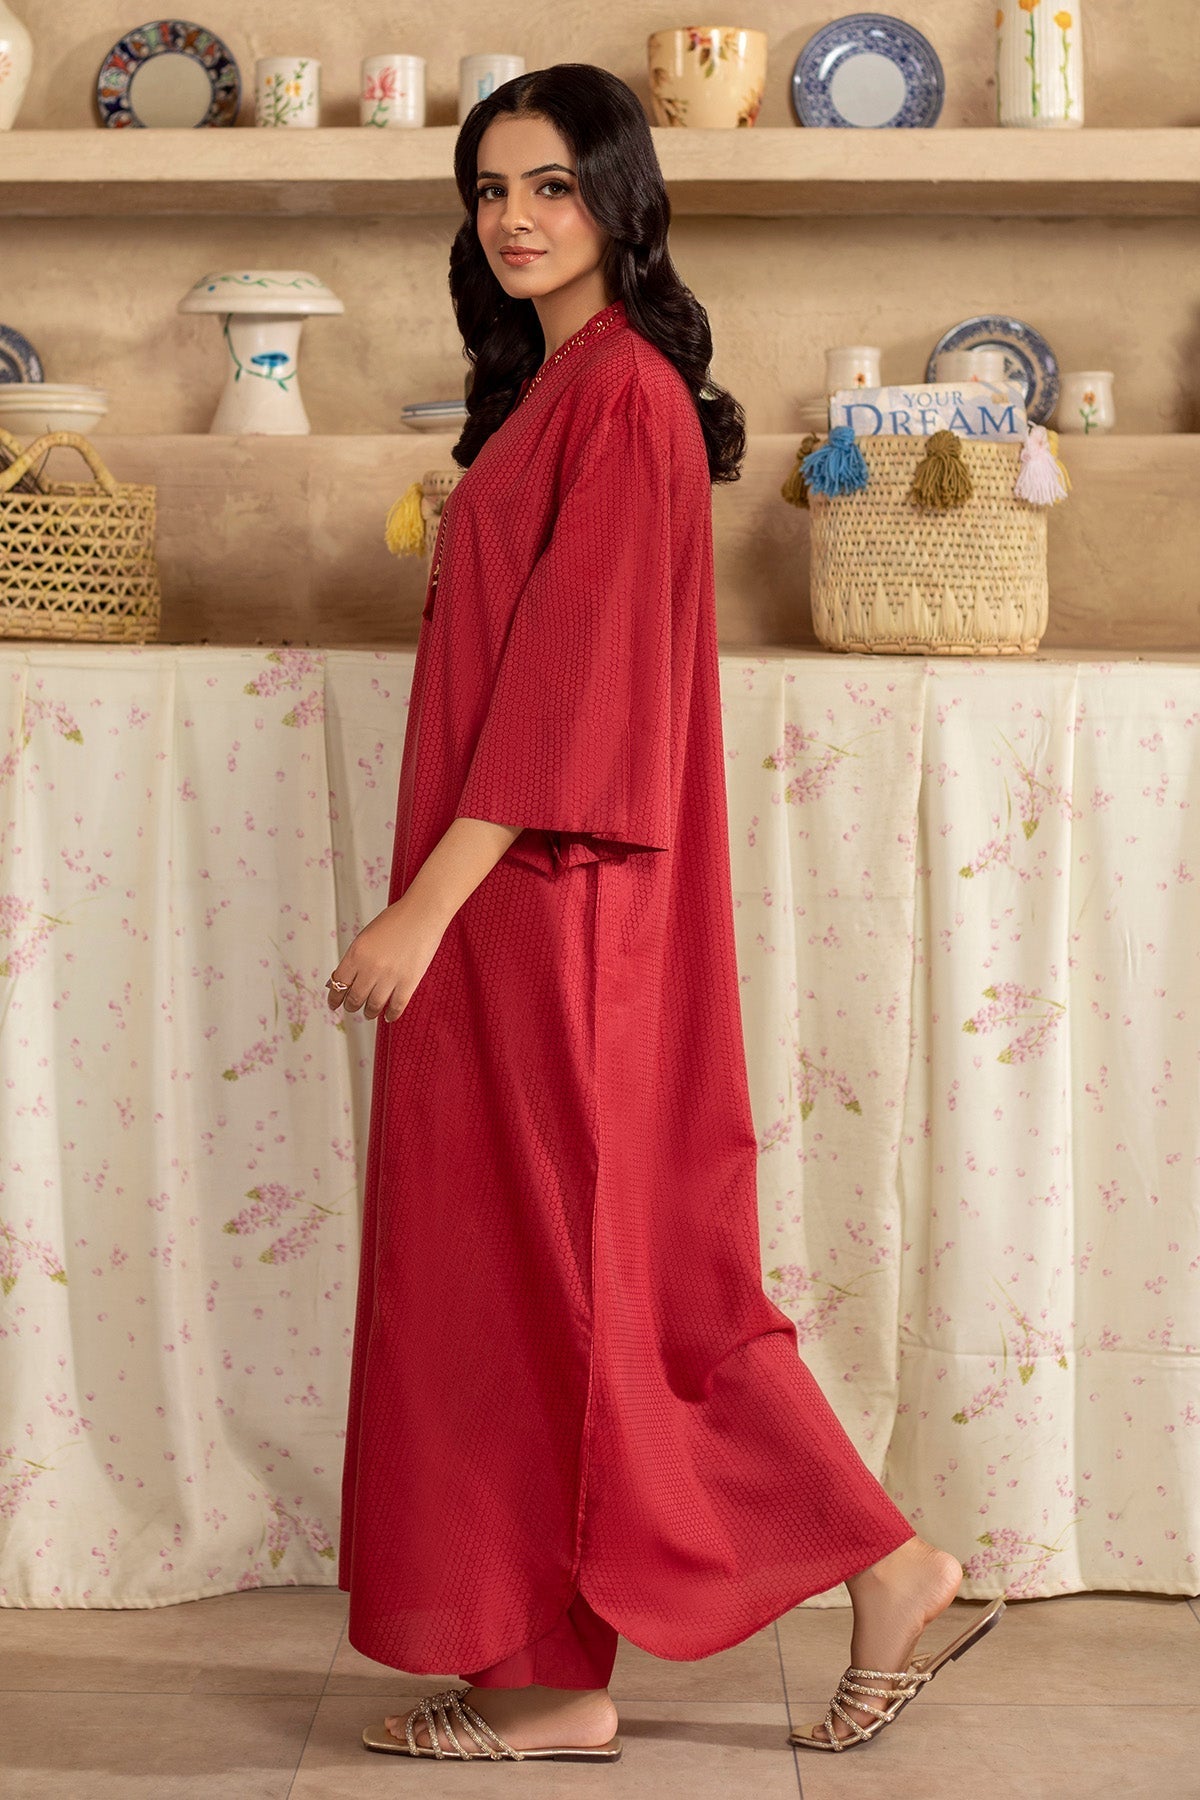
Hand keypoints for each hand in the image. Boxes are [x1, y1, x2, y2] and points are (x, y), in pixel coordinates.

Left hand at [326, 896, 444, 1023]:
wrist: (422, 914)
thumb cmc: (396, 920)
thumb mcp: (366, 936)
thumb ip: (356, 958)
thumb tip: (346, 978)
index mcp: (356, 954)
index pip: (338, 984)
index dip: (334, 998)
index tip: (334, 1004)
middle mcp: (370, 968)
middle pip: (354, 998)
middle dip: (351, 1006)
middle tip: (352, 1008)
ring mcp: (389, 977)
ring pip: (373, 1006)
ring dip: (369, 1012)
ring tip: (369, 1013)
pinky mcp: (408, 982)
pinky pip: (396, 1006)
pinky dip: (390, 1015)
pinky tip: (388, 1017)